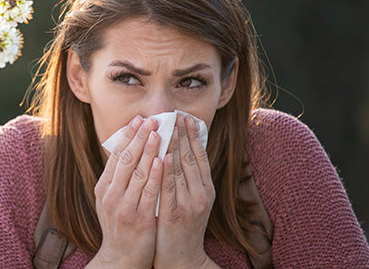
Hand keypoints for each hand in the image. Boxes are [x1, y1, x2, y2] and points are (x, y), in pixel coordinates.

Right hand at [88, 116, 161, 268]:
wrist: (120, 260)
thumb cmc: (120, 227)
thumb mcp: (111, 201)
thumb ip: (117, 179)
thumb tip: (127, 151)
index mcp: (104, 188)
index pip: (116, 156)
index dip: (127, 136)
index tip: (138, 120)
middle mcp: (111, 195)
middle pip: (125, 159)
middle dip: (139, 137)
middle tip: (151, 119)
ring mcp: (124, 207)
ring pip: (137, 172)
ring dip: (148, 149)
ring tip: (158, 132)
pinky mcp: (139, 219)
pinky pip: (148, 192)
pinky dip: (155, 174)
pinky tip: (161, 160)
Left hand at [153, 114, 215, 268]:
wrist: (183, 259)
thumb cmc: (182, 227)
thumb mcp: (190, 201)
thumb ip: (187, 180)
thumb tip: (178, 153)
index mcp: (205, 189)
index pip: (199, 156)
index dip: (193, 136)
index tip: (186, 117)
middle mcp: (201, 194)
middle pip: (192, 158)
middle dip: (184, 134)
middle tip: (177, 114)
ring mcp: (189, 204)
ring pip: (182, 169)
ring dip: (174, 146)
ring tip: (168, 126)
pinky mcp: (175, 214)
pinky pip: (170, 188)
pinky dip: (167, 171)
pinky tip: (163, 156)